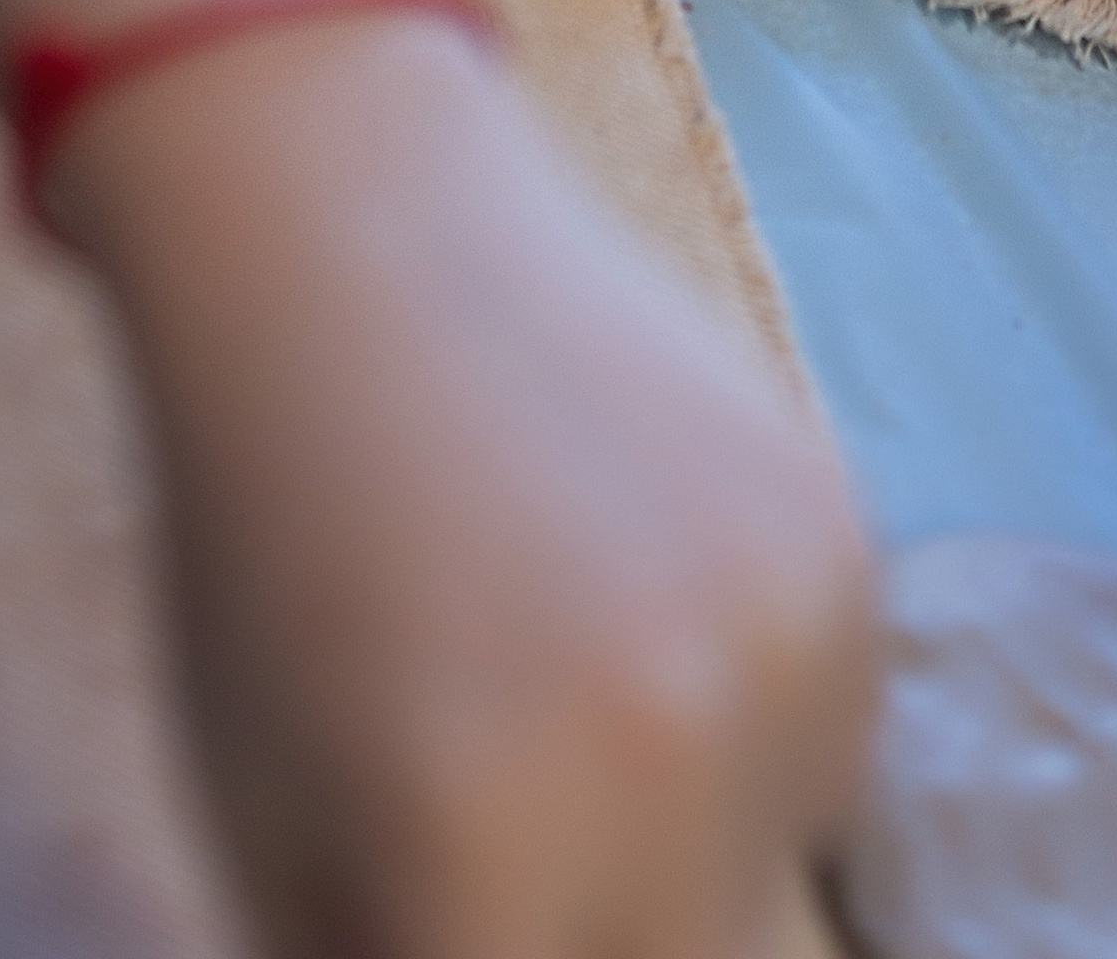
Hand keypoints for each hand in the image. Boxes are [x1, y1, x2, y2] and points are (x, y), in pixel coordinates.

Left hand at [75, 29, 876, 958]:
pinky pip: (819, 746)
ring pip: (762, 880)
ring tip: (550, 679)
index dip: (475, 952)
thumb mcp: (271, 823)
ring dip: (677, 843)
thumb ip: (394, 948)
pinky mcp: (848, 560)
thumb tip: (480, 958)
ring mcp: (777, 654)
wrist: (348, 229)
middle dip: (588, 937)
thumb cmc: (268, 533)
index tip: (456, 910)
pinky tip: (621, 587)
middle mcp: (661, 773)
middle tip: (503, 833)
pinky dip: (736, 717)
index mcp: (478, 857)